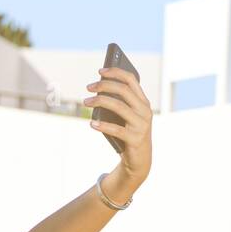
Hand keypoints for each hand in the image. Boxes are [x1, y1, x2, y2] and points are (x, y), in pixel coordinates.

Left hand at [84, 66, 152, 189]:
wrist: (139, 160)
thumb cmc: (129, 134)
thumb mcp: (127, 116)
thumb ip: (119, 103)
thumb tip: (98, 90)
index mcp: (143, 102)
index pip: (131, 80)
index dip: (116, 72)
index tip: (100, 71)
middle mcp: (145, 111)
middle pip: (123, 90)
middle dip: (104, 85)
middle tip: (89, 87)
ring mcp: (141, 125)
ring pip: (119, 107)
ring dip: (99, 102)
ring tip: (86, 102)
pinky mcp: (135, 139)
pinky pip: (116, 130)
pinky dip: (102, 125)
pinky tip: (91, 123)